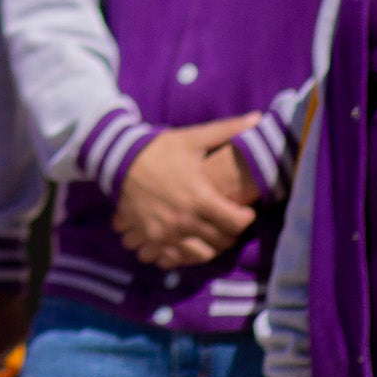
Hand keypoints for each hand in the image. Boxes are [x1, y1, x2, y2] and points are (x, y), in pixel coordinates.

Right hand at [113, 114, 258, 267]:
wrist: (118, 158)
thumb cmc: (160, 149)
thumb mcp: (193, 138)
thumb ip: (227, 130)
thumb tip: (258, 117)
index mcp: (200, 198)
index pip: (237, 223)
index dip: (246, 218)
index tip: (244, 211)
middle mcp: (185, 220)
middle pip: (222, 241)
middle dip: (230, 233)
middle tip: (229, 223)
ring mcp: (166, 232)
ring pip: (201, 255)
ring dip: (209, 247)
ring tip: (210, 234)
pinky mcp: (150, 237)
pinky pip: (174, 258)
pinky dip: (184, 255)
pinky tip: (186, 242)